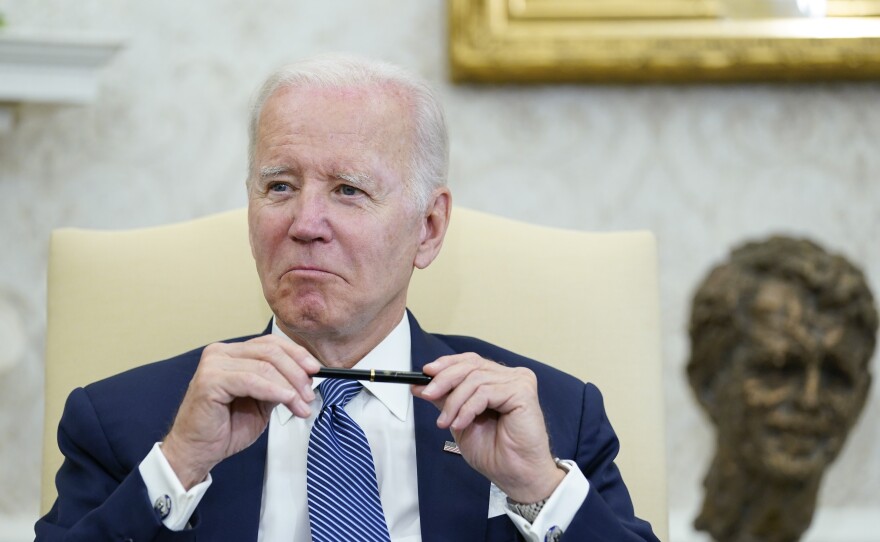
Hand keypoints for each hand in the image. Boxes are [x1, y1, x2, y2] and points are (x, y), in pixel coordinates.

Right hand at [162, 335, 320, 488]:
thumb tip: (307, 377)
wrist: (198, 451)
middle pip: (270, 351)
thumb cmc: (225, 427)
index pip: (271, 343)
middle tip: (310, 393)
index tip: (316, 369)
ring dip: (289, 386)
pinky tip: (287, 400)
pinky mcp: (210, 380)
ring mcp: (213, 364)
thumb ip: (278, 384)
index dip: (297, 354)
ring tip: (301, 404)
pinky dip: (274, 390)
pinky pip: (251, 380)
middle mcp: (221, 353)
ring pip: (264, 365)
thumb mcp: (262, 401)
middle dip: (297, 372)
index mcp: (233, 353)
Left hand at [412, 354, 565, 502]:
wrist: (516, 475)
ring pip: (475, 379)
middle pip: (471, 366)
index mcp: (497, 380)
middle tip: (427, 394)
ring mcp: (518, 382)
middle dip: (444, 380)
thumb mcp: (460, 421)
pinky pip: (485, 392)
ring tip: (446, 422)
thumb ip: (446, 400)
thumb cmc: (495, 453)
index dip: (446, 364)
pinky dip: (467, 409)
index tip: (425, 373)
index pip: (470, 361)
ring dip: (454, 402)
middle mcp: (510, 377)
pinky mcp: (523, 391)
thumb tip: (421, 385)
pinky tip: (461, 424)